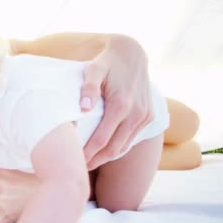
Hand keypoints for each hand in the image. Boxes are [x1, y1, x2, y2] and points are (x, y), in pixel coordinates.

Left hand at [80, 35, 153, 169]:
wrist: (132, 53)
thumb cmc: (106, 63)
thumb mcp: (93, 69)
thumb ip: (88, 87)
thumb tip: (84, 108)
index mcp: (121, 105)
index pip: (102, 139)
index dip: (87, 154)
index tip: (73, 162)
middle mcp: (136, 113)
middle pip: (113, 148)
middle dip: (95, 160)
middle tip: (77, 169)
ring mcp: (145, 116)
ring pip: (124, 147)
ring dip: (106, 158)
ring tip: (88, 164)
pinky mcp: (149, 116)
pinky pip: (131, 139)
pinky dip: (118, 148)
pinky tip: (103, 152)